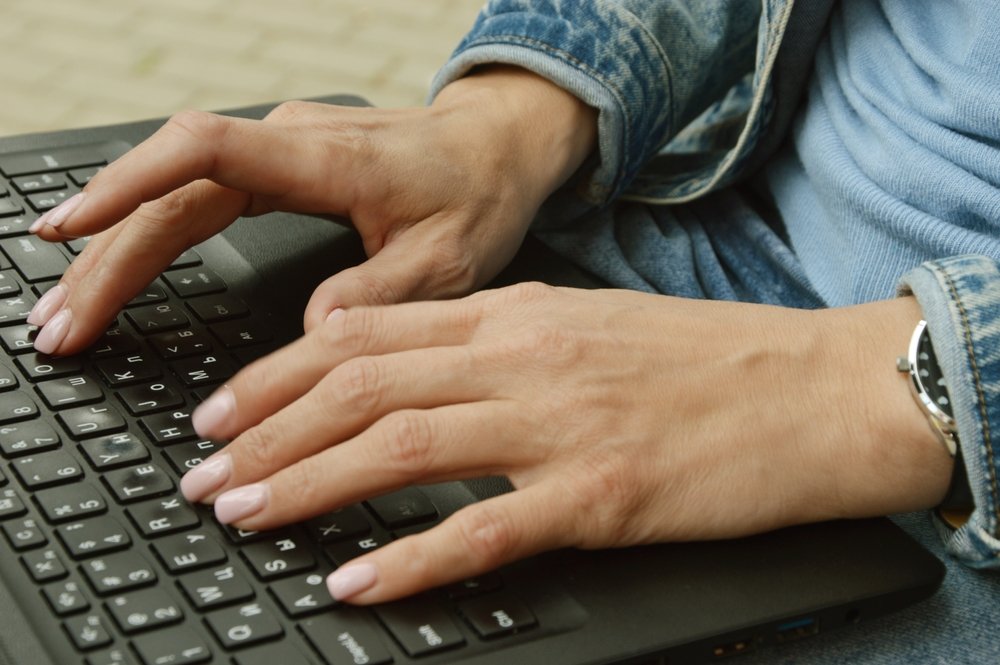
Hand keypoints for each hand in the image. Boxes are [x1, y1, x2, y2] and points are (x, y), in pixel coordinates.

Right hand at [25, 67, 596, 353]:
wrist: (495, 148)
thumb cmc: (477, 195)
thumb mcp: (448, 259)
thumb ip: (381, 293)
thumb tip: (314, 334)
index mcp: (327, 158)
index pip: (206, 151)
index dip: (133, 185)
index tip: (73, 229)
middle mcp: (291, 143)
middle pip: (171, 188)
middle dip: (107, 255)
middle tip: (61, 326)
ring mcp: (280, 149)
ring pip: (176, 192)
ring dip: (115, 249)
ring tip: (67, 309)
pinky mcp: (279, 164)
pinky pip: (197, 193)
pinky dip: (149, 231)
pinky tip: (114, 262)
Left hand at [178, 283, 950, 603]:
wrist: (814, 388)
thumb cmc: (705, 360)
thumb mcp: (586, 324)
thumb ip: (497, 338)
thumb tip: (410, 361)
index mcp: (518, 314)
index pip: (366, 332)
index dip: (277, 372)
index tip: (223, 407)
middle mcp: (524, 359)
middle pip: (361, 386)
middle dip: (264, 429)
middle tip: (201, 470)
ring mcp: (560, 425)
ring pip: (400, 445)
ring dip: (307, 482)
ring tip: (242, 512)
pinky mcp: (601, 495)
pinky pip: (482, 527)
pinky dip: (409, 558)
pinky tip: (355, 582)